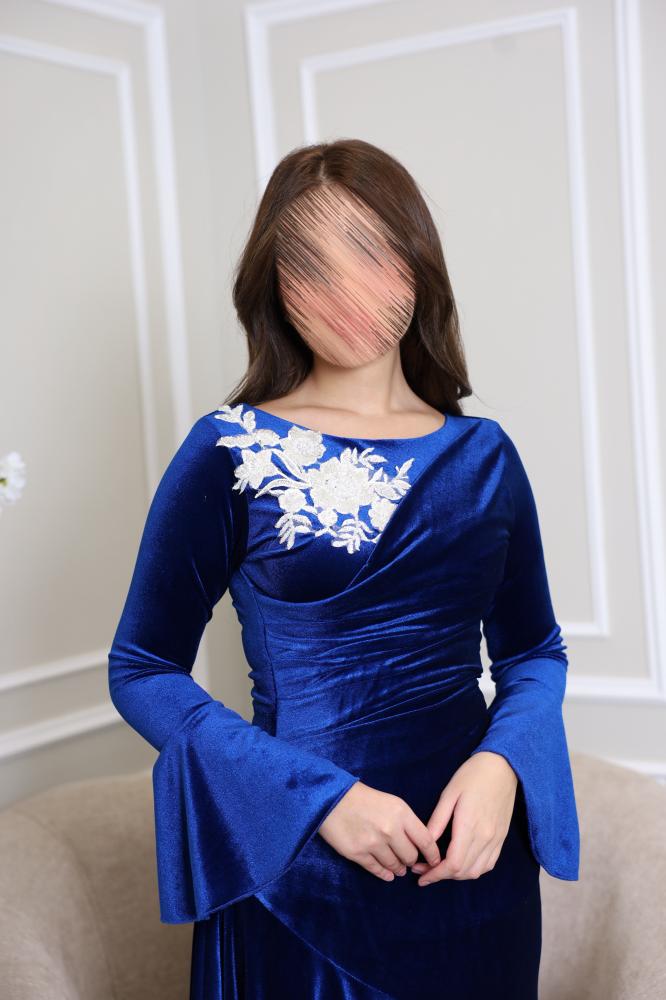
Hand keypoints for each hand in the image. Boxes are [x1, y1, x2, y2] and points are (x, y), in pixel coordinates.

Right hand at [317, 780, 441, 880]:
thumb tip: (418, 845)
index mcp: (402, 813)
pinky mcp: (358, 853)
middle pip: (411, 856)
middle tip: (408, 860)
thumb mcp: (392, 803)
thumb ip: (407, 822)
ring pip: (395, 865)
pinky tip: (388, 874)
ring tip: (398, 868)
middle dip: (411, 860)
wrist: (332, 798)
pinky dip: (384, 874)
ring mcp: (373, 843)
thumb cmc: (364, 798)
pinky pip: (377, 870)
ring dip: (398, 868)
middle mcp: (390, 830)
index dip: (433, 855)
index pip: (426, 841)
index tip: (435, 861)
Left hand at [410, 751, 517, 884]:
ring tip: (440, 868)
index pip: (453, 864)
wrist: (502, 767)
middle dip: (441, 876)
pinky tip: (461, 863)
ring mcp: (496, 840)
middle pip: (463, 871)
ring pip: (476, 871)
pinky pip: (488, 864)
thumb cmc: (472, 776)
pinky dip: (473, 869)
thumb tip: (424, 843)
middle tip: (424, 870)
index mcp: (469, 826)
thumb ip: (437, 821)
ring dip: (457, 875)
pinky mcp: (502, 838)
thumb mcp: (449, 794)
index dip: (435, 874)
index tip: (420, 876)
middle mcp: (485, 838)